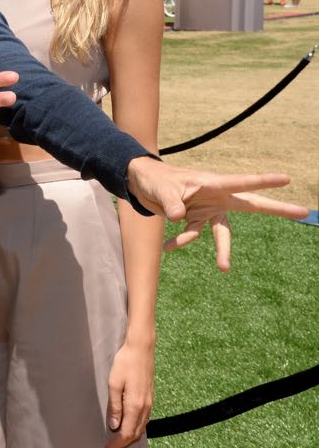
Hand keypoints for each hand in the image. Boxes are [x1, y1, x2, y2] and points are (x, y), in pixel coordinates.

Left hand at [104, 340, 153, 447]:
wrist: (141, 348)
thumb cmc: (125, 362)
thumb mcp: (114, 384)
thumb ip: (114, 406)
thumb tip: (113, 426)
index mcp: (135, 405)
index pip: (126, 433)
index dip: (116, 445)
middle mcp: (145, 407)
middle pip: (135, 433)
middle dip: (122, 444)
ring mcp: (149, 402)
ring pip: (140, 427)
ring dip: (129, 436)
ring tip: (116, 440)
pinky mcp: (150, 397)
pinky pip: (144, 419)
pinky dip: (135, 426)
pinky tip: (128, 425)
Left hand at [126, 157, 303, 269]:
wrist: (145, 184)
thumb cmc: (158, 180)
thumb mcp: (163, 189)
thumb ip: (172, 203)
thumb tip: (180, 219)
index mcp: (214, 184)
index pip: (242, 182)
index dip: (264, 181)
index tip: (287, 178)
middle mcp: (217, 198)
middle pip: (251, 205)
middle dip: (277, 209)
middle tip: (304, 211)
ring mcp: (209, 211)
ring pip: (222, 233)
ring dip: (222, 251)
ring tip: (223, 268)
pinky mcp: (196, 220)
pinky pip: (191, 235)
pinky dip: (179, 241)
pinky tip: (168, 246)